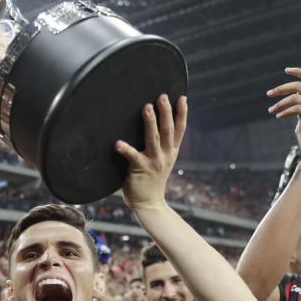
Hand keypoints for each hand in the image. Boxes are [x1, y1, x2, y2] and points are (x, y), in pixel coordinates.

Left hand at [116, 94, 186, 210]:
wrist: (149, 204)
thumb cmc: (151, 179)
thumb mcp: (162, 160)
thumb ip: (162, 145)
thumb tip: (156, 124)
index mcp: (171, 151)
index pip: (179, 129)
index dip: (182, 113)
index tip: (182, 98)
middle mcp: (165, 155)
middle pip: (168, 130)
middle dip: (166, 112)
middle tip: (163, 96)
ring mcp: (154, 162)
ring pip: (153, 138)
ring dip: (150, 122)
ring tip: (147, 107)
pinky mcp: (141, 169)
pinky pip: (133, 157)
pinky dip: (125, 149)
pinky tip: (117, 143)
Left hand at [267, 68, 300, 149]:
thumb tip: (295, 100)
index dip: (298, 71)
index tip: (287, 70)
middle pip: (297, 85)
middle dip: (281, 89)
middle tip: (269, 94)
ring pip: (294, 98)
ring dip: (279, 104)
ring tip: (271, 110)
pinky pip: (296, 109)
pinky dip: (285, 112)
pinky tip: (278, 116)